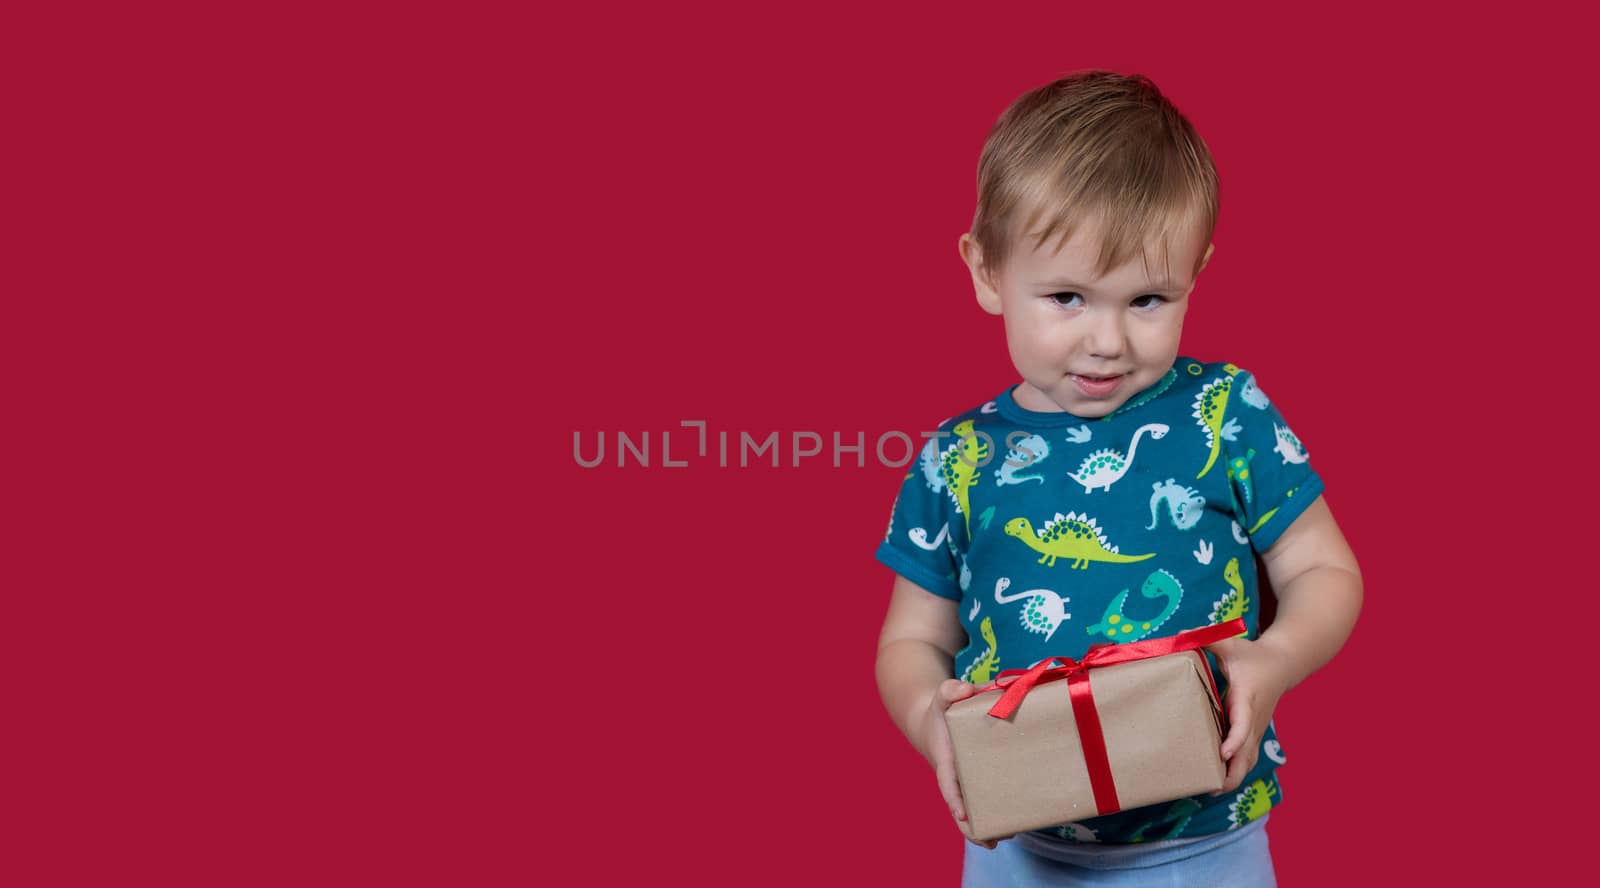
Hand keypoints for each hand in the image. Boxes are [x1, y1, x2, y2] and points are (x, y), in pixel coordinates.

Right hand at [920, 678, 1015, 848]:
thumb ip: (950, 690)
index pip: (948, 785)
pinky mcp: (982, 779)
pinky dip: (1001, 810)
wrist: (938, 719)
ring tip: (1012, 834)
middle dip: (974, 828)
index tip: (962, 814)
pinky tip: (1021, 819)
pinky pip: (990, 797)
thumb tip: (967, 690)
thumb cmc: (942, 710)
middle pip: (962, 810)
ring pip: (978, 809)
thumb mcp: (942, 695)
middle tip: (992, 842)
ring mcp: (969, 782)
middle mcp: (957, 778)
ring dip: (991, 825)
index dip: (955, 801)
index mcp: (946, 762)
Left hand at [1203, 636, 1294, 793]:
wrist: (1283, 664)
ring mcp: (1257, 729)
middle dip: (1233, 772)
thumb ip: (1205, 639)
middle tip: (1212, 787)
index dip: (1235, 740)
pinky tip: (1219, 779)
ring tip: (1211, 790)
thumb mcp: (1230, 644)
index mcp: (1247, 698)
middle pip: (1248, 753)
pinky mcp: (1255, 733)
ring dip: (1234, 776)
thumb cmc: (1252, 656)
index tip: (1222, 754)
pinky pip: (1247, 756)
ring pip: (1249, 759)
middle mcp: (1254, 719)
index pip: (1244, 723)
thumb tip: (1179, 636)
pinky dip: (1236, 770)